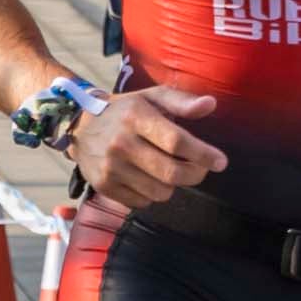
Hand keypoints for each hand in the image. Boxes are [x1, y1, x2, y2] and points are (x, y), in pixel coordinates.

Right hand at [71, 85, 227, 208]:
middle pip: (171, 172)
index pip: (176, 141)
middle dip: (195, 174)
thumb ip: (182, 102)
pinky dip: (152, 195)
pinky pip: (142, 202)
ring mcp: (111, 168)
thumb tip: (210, 105)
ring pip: (160, 192)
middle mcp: (121, 143)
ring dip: (173, 185)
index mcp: (136, 117)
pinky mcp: (103, 186)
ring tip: (169, 171)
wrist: (79, 126)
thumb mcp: (151, 97)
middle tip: (200, 170)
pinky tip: (148, 179)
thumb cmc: (124, 111)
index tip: (221, 162)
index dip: (203, 154)